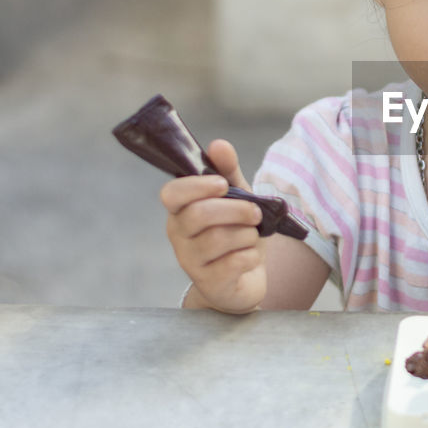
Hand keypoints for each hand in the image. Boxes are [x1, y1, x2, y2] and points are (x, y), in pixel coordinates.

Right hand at [161, 139, 266, 312]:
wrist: (243, 280)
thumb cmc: (236, 232)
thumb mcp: (236, 198)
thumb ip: (228, 172)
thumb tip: (219, 145)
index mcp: (180, 209)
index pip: (172, 194)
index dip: (197, 186)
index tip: (223, 185)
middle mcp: (179, 234)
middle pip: (199, 215)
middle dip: (235, 210)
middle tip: (255, 213)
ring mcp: (190, 260)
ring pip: (217, 239)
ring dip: (246, 234)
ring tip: (252, 236)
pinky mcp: (209, 282)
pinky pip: (231, 263)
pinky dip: (249, 256)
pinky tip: (250, 256)